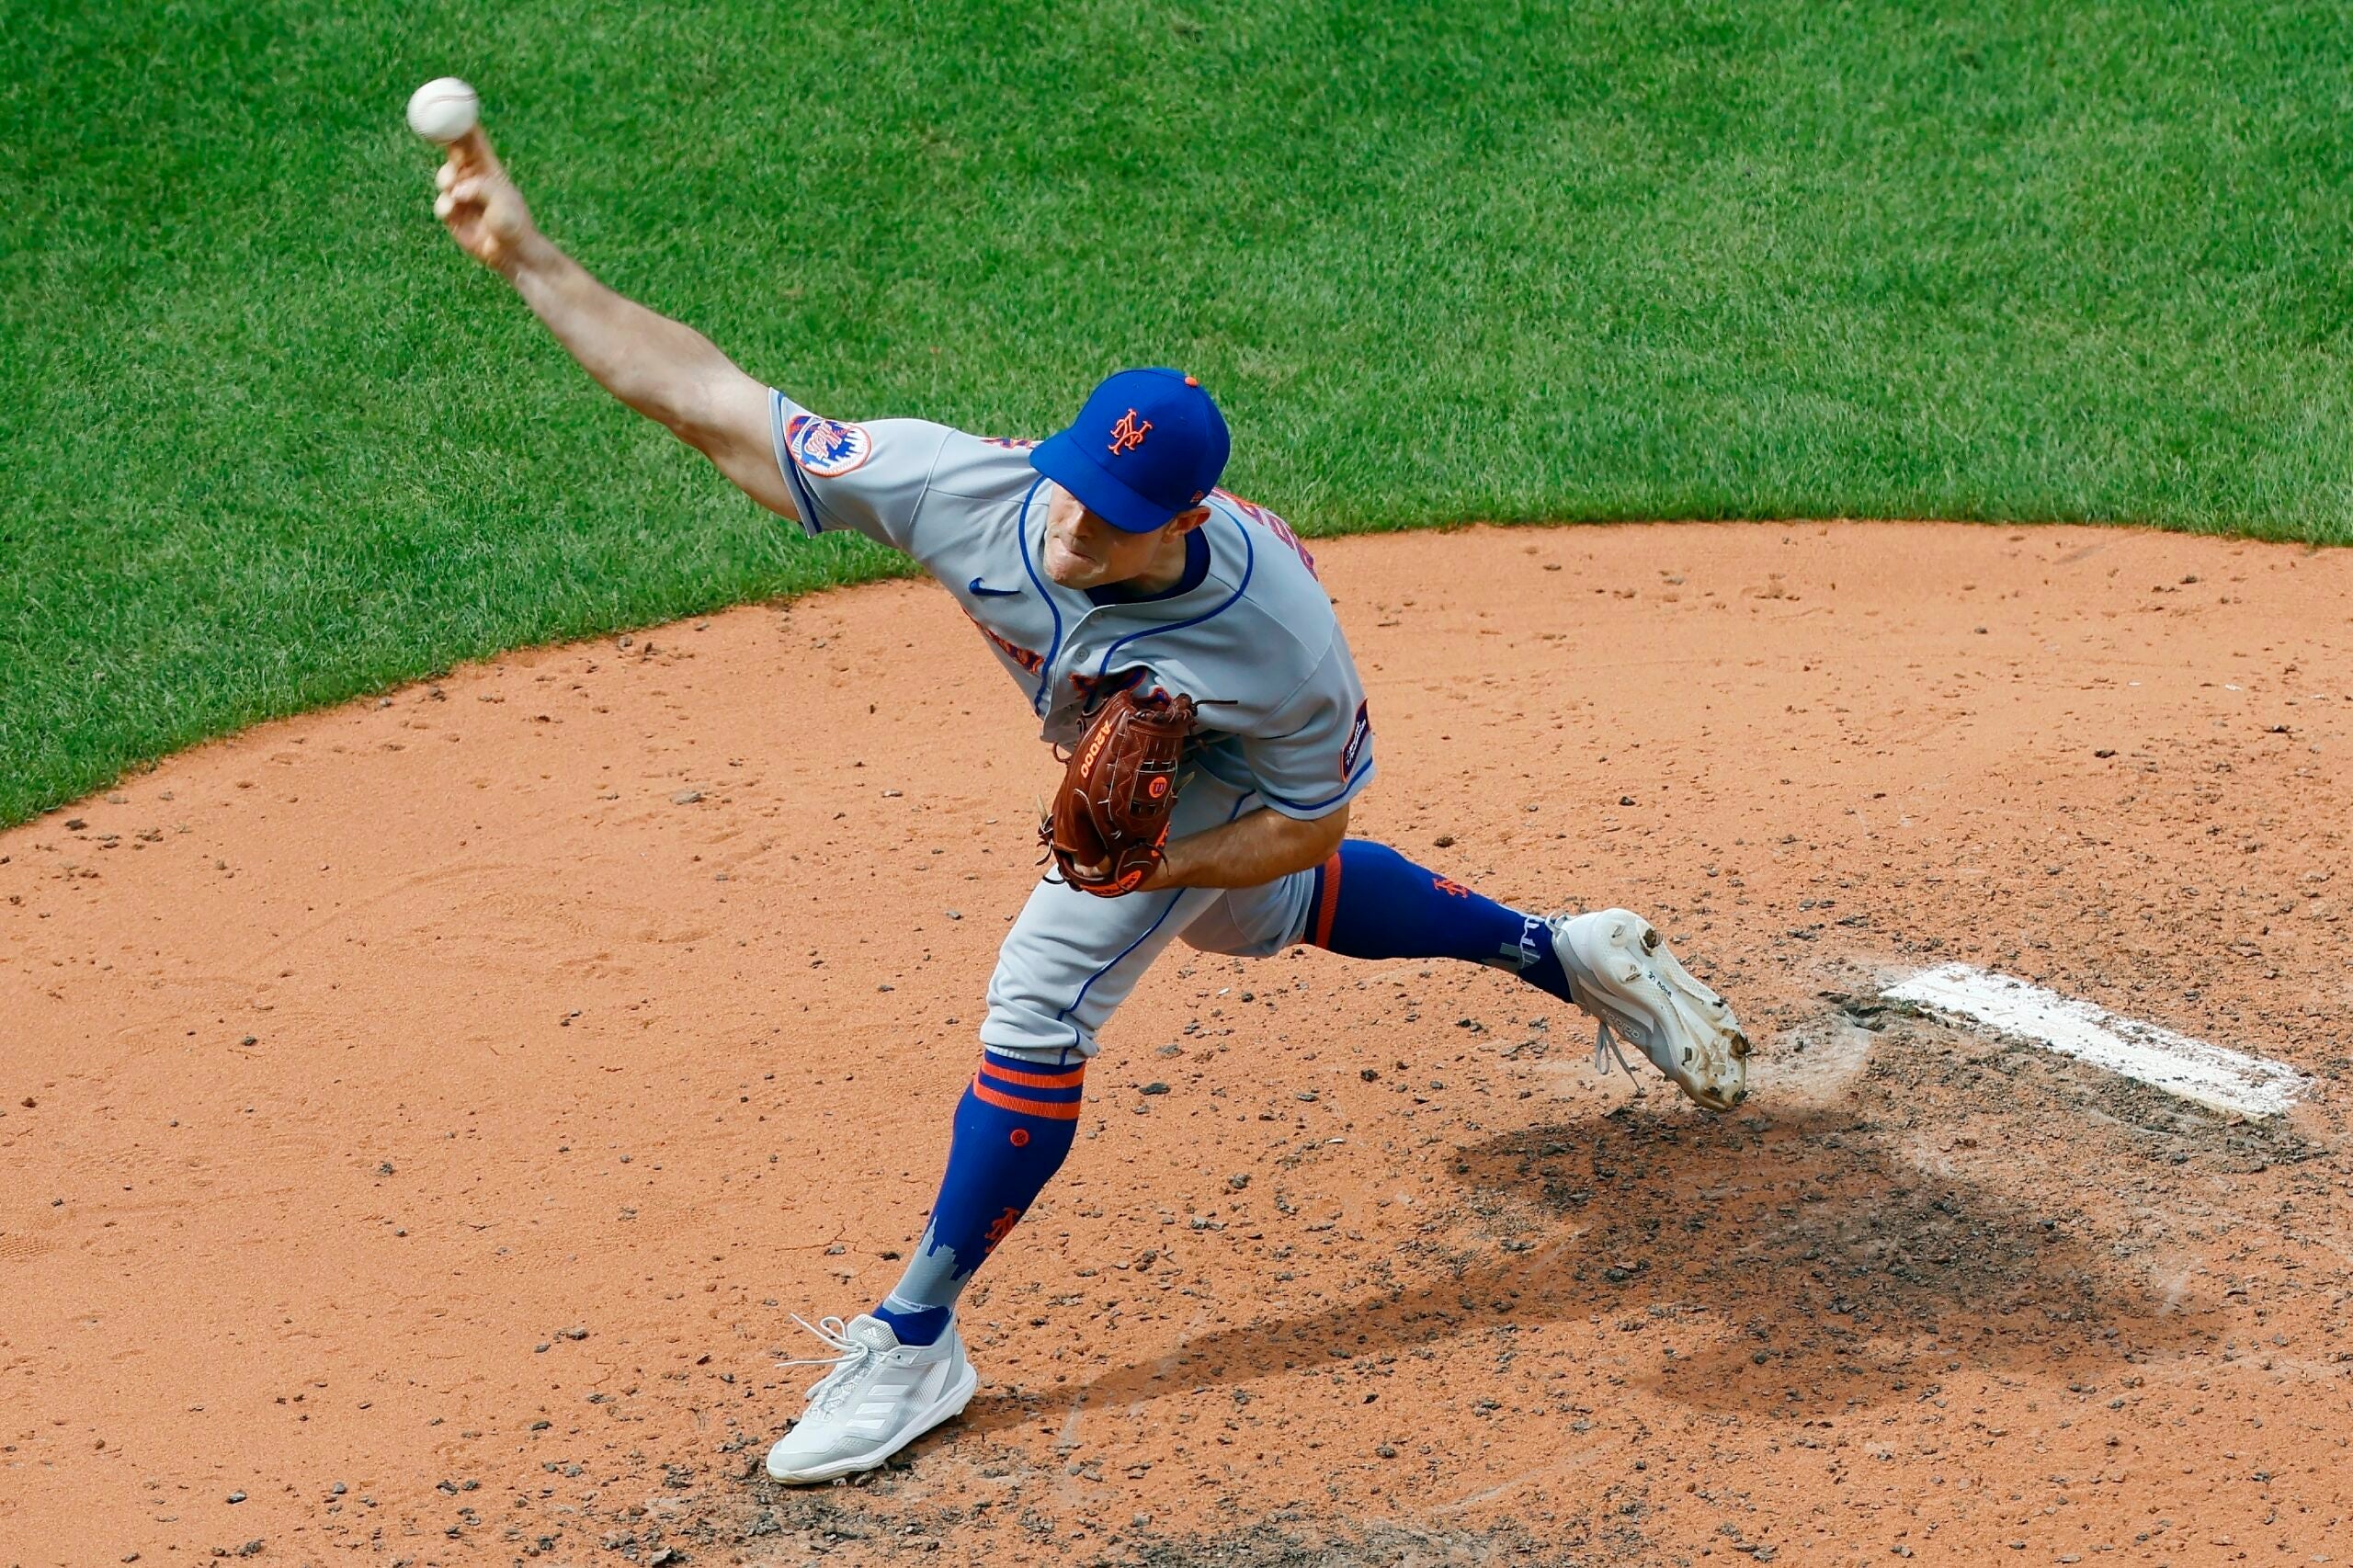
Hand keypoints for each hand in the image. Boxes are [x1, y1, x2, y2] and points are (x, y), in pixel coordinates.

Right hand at [432, 128, 536, 273]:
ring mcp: (461, 195)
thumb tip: (458, 188)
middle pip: (453, 151)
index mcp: (489, 169)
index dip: (460, 122)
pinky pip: (441, 203)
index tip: (449, 106)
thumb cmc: (514, 225)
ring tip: (455, 189)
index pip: (473, 139)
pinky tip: (454, 213)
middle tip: (433, 131)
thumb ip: (482, 190)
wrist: (512, 256)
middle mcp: (473, 178)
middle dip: (442, 140)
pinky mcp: (453, 214)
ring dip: (445, 179)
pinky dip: (445, 206)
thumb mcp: (502, 203)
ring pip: (442, 176)